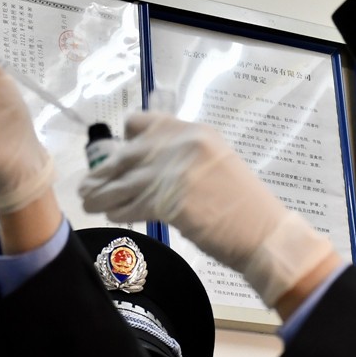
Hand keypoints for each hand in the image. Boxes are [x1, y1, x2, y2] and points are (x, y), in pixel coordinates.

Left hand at [79, 108, 336, 306]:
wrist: (265, 233)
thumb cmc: (246, 206)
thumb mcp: (218, 164)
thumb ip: (184, 157)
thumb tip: (149, 165)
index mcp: (194, 132)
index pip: (142, 123)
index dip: (126, 140)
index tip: (121, 157)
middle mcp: (180, 145)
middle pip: (125, 154)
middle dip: (104, 172)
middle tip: (90, 185)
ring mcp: (173, 172)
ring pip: (121, 181)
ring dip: (101, 194)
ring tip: (89, 202)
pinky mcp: (167, 201)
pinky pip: (129, 205)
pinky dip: (117, 211)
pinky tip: (112, 215)